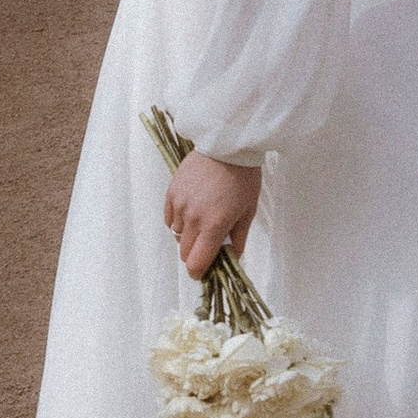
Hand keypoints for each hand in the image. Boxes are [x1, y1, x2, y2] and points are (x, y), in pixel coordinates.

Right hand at [165, 150, 261, 282]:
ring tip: (203, 219)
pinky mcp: (171, 192)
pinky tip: (192, 209)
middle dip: (196, 253)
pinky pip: (169, 218)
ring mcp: (179, 205)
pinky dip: (178, 220)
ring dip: (188, 235)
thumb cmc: (243, 177)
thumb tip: (232, 260)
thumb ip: (238, 239)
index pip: (196, 263)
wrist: (228, 144)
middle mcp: (193, 218)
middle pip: (185, 252)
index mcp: (213, 225)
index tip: (204, 271)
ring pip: (177, 235)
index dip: (199, 272)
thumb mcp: (248, 211)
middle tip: (209, 242)